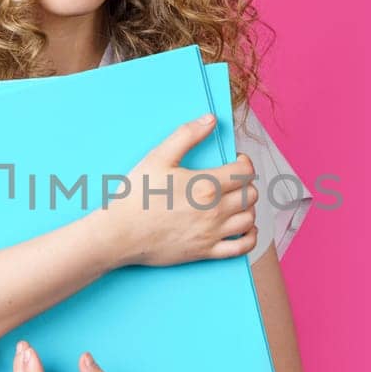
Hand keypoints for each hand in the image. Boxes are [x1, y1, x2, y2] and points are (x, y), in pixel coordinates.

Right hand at [105, 113, 258, 266]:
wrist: (120, 233)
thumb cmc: (137, 195)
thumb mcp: (158, 157)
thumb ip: (187, 135)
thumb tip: (211, 119)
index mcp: (207, 184)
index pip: (245, 172)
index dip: (244, 162)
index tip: (236, 161)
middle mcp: (215, 210)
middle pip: (250, 194)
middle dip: (246, 184)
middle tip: (233, 181)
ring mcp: (212, 233)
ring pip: (249, 219)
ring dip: (247, 208)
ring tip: (235, 202)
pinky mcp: (206, 252)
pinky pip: (242, 247)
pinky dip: (249, 236)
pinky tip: (244, 228)